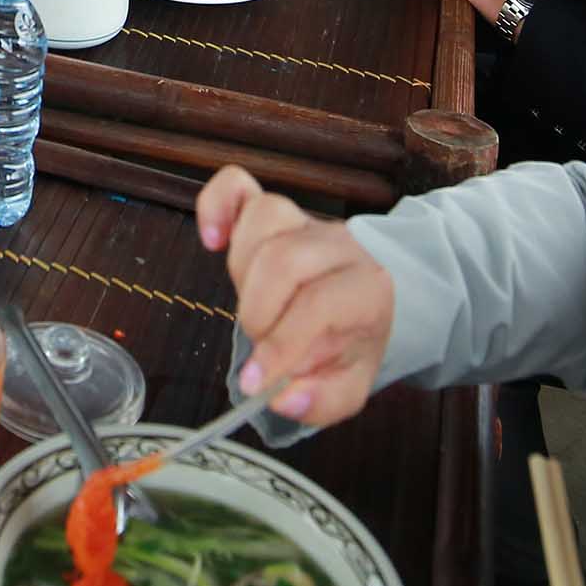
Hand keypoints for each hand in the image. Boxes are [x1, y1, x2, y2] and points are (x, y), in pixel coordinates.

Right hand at [197, 167, 395, 428]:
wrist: (374, 294)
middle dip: (259, 312)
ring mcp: (302, 221)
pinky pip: (238, 185)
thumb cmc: (355, 338)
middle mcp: (337, 245)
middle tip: (260, 341)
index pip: (319, 305)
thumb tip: (280, 397)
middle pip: (283, 259)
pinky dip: (216, 206)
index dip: (282, 344)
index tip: (257, 381)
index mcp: (367, 288)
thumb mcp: (350, 384)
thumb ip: (320, 400)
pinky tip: (212, 240)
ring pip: (261, 221)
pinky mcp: (274, 211)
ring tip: (253, 304)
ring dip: (242, 271)